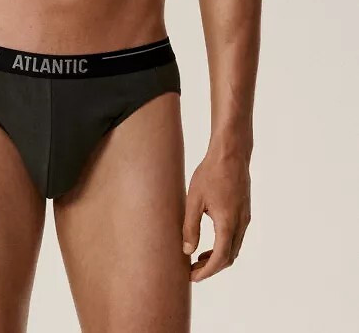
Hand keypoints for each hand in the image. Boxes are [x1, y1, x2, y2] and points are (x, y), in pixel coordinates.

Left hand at [182, 150, 250, 281]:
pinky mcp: (244, 211)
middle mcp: (240, 223)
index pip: (220, 258)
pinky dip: (224, 245)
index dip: (206, 272)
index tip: (192, 277)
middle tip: (192, 271)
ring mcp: (245, 217)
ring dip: (218, 257)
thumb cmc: (210, 173)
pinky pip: (236, 236)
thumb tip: (187, 251)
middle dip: (211, 268)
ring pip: (234, 248)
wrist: (230, 153)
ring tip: (198, 259)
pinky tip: (209, 241)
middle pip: (229, 257)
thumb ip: (190, 227)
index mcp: (227, 223)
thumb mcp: (194, 200)